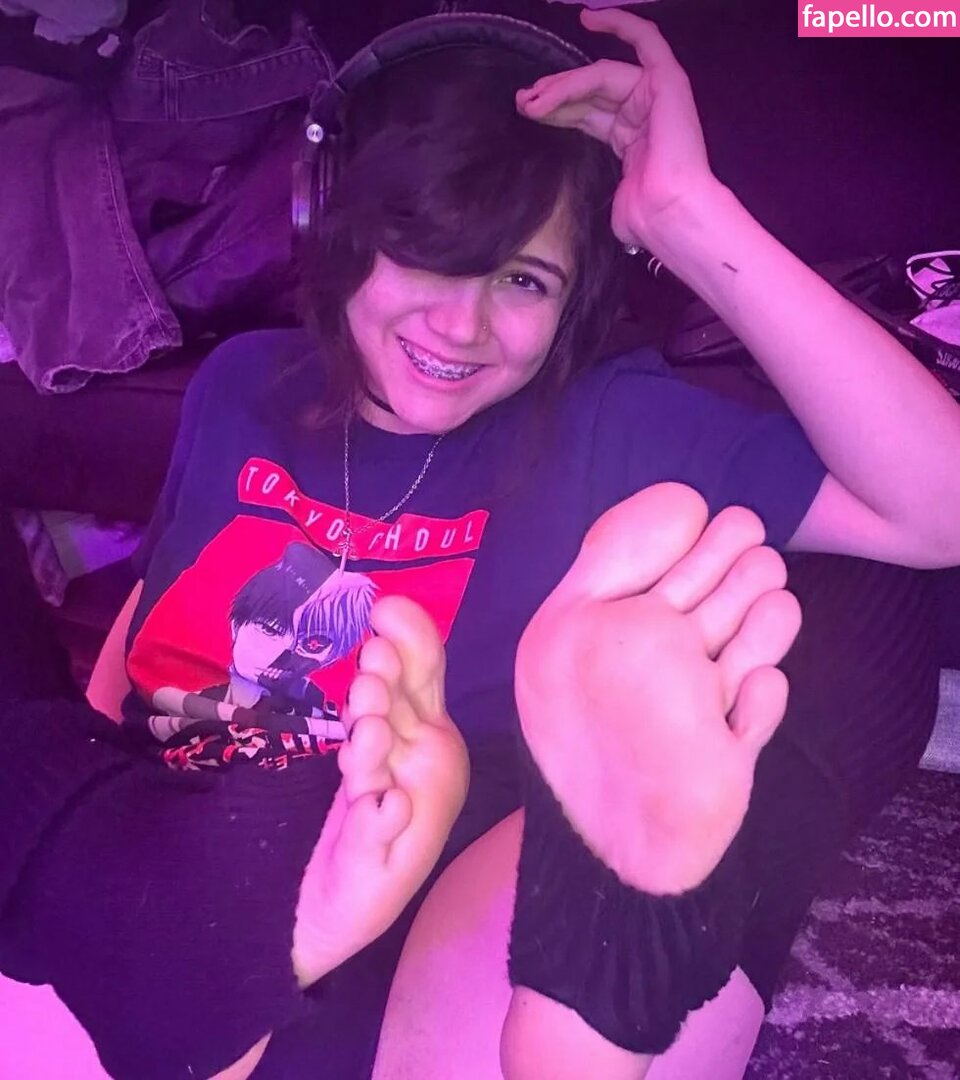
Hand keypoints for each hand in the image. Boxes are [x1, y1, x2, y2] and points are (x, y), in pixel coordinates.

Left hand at [516, 8, 716, 249]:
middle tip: (523, 102)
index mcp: (631, 140)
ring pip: (601, 75)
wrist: (667, 212)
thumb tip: (583, 206)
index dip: (558, 108)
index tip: (530, 108)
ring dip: (565, 84)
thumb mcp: (608, 193)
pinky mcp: (666, 81)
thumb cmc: (643, 215)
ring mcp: (656, 94)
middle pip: (590, 92)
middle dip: (554, 95)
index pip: (587, 114)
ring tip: (534, 100)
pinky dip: (618, 24)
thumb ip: (596, 180)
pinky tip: (587, 18)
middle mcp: (642, 114)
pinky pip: (644, 40)